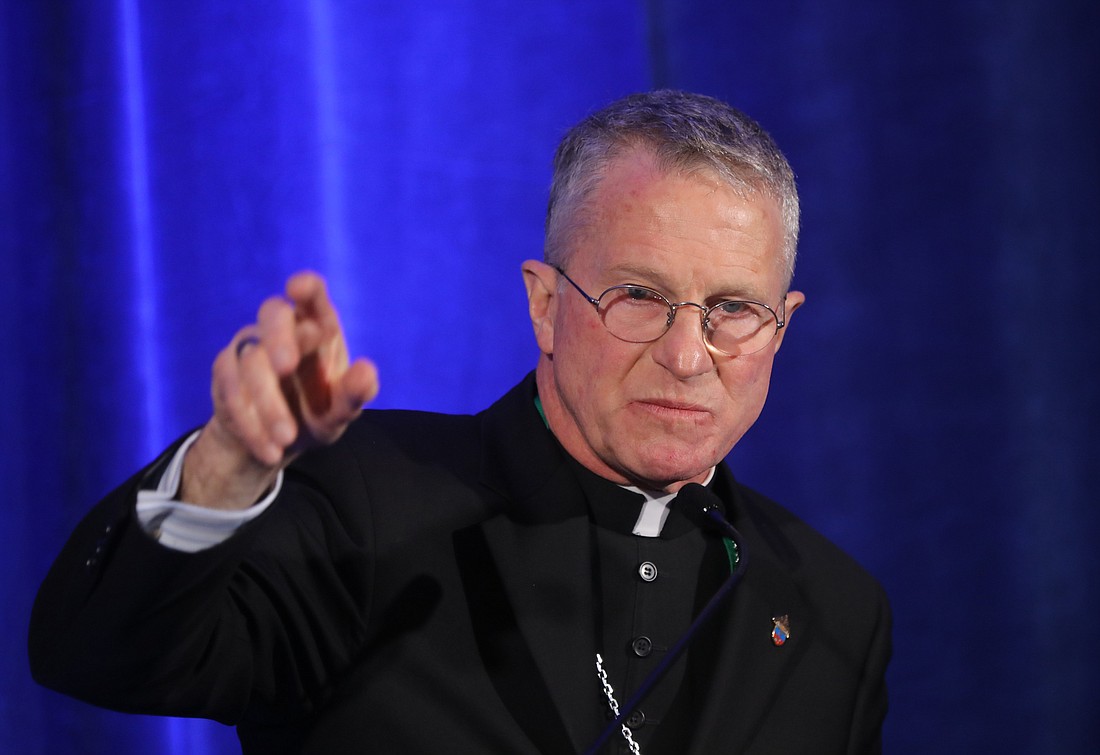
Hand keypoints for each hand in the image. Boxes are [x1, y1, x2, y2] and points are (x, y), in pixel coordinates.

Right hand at [181, 271, 378, 508]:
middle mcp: (282, 329)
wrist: (274, 441)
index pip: (312, 296)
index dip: (307, 288)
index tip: (299, 287)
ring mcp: (250, 346)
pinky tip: (270, 449)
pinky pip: (230, 390)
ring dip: (268, 403)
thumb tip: (367, 371)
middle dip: (279, 337)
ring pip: (251, 360)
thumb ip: (355, 393)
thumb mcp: (339, 410)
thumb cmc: (317, 410)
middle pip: (273, 313)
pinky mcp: (225, 371)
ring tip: (286, 438)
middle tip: (286, 366)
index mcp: (317, 327)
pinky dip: (251, 423)